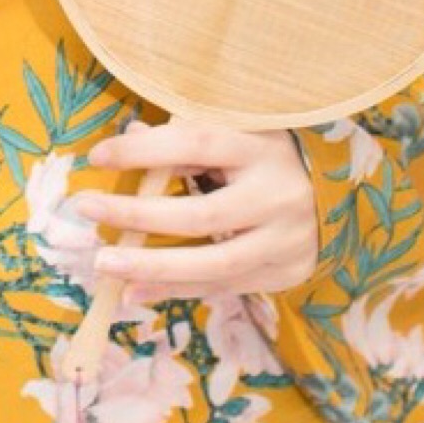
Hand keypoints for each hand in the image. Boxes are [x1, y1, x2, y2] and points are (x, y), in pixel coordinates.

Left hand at [72, 117, 319, 301]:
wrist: (337, 194)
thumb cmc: (265, 155)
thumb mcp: (235, 131)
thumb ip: (185, 137)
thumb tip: (127, 140)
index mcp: (262, 145)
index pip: (196, 143)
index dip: (144, 152)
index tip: (97, 157)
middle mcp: (278, 194)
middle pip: (199, 214)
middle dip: (135, 214)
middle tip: (86, 209)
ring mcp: (285, 240)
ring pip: (211, 263)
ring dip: (151, 266)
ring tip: (102, 264)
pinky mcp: (285, 272)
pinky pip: (221, 287)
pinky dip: (174, 291)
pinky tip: (134, 291)